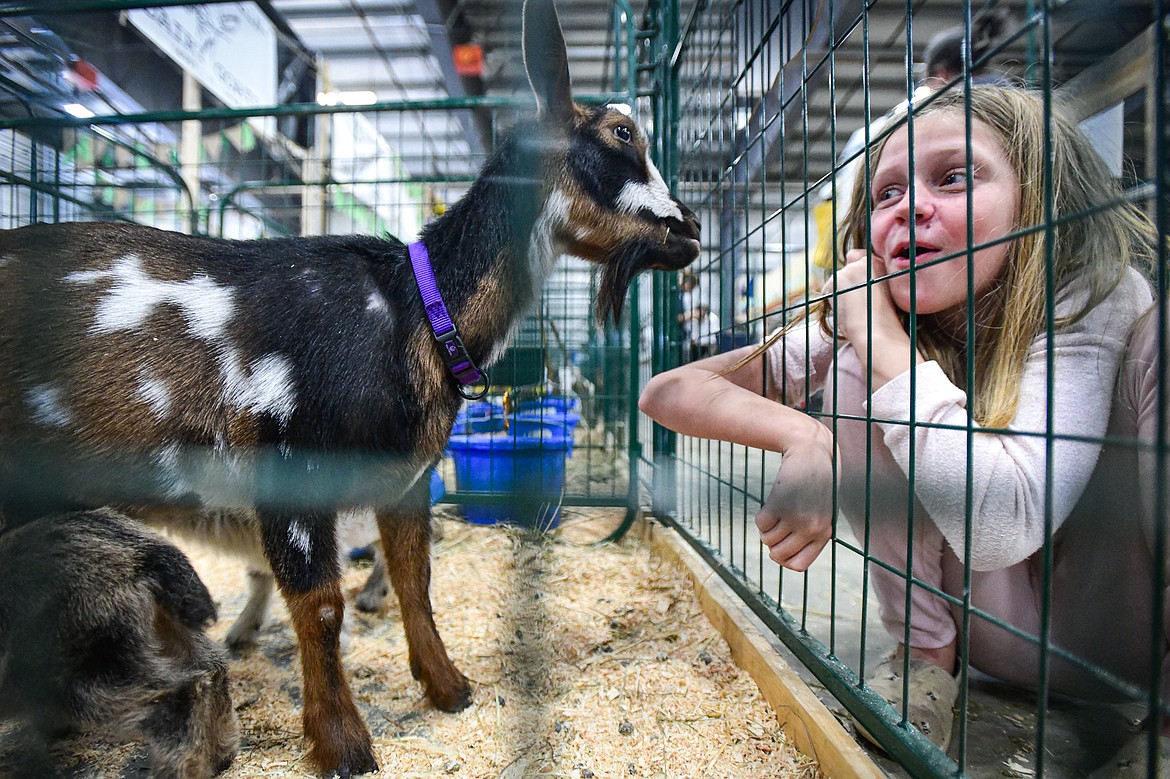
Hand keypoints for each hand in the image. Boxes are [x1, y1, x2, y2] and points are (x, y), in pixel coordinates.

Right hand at [754, 426, 836, 570]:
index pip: (798, 566)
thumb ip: (811, 533)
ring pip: (767, 540)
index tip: (782, 546)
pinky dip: (761, 516)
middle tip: (777, 526)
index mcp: (824, 533)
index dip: (785, 559)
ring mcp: (795, 517)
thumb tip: (783, 558)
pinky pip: (760, 524)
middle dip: (772, 544)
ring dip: (767, 528)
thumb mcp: (822, 510)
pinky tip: (773, 501)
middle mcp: (811, 528)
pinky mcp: (779, 504)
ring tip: (778, 510)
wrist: (812, 450)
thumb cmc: (817, 481)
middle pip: (778, 556)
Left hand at [824, 249, 902, 347]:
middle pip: (846, 269)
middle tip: (858, 301)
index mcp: (879, 262)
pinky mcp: (833, 282)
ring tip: (853, 308)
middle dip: (849, 282)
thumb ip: (873, 279)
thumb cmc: (885, 318)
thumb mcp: (887, 290)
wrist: (876, 329)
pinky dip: (832, 299)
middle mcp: (861, 262)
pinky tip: (844, 309)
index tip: (861, 284)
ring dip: (841, 291)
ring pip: (837, 280)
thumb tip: (859, 283)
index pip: (857, 256)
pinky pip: (828, 290)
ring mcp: (846, 271)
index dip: (857, 270)